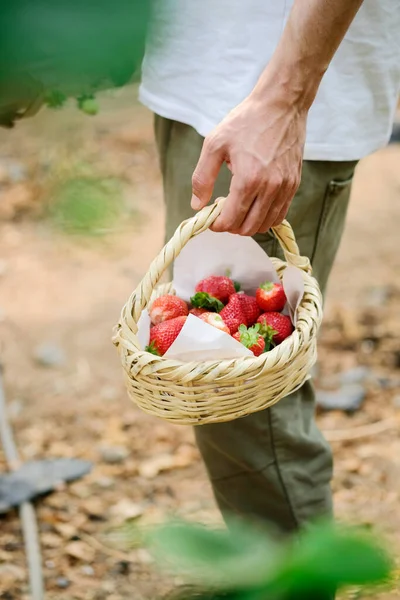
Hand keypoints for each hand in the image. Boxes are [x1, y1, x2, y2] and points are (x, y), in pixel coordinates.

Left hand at [191, 90, 306, 234]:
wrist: (281, 104)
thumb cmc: (246, 121)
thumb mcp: (214, 144)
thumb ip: (202, 177)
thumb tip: (197, 205)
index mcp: (248, 179)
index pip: (231, 220)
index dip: (218, 225)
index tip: (212, 219)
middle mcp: (269, 187)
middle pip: (248, 227)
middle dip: (232, 226)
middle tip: (224, 212)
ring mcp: (285, 187)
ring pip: (265, 224)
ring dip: (248, 223)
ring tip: (239, 208)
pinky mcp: (294, 184)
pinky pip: (280, 214)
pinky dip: (265, 217)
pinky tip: (255, 205)